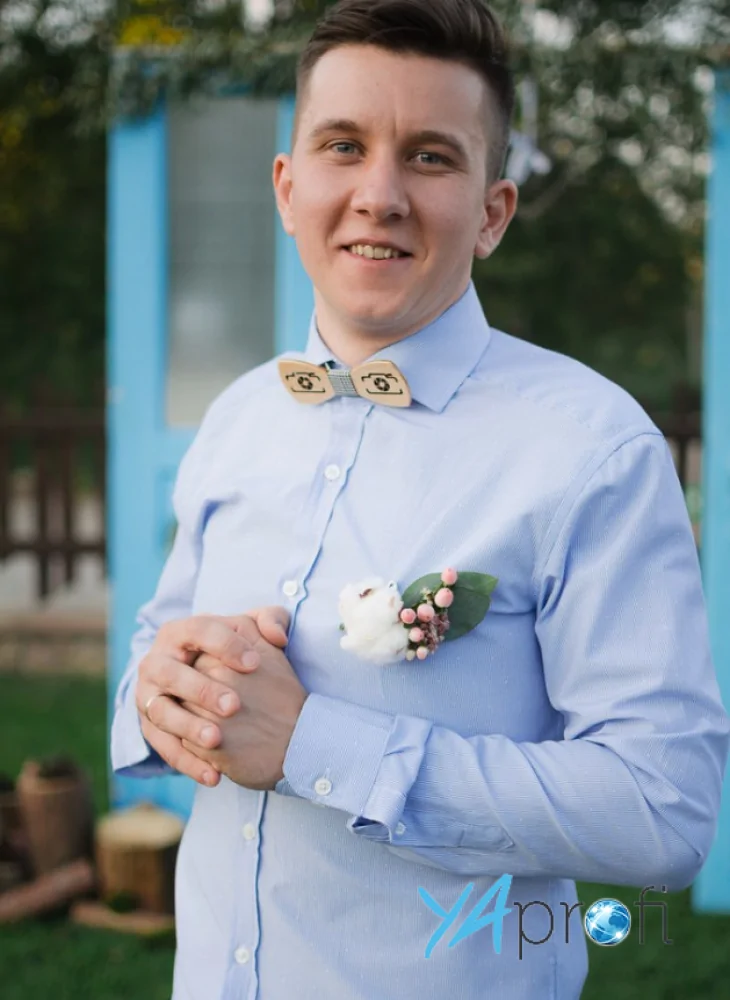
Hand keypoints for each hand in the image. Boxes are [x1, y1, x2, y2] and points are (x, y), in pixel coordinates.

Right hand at [135, 607, 290, 786]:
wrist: (205, 684)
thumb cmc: (233, 653)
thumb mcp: (253, 632)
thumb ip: (271, 620)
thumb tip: (277, 636)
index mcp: (179, 632)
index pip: (198, 630)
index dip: (226, 645)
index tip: (255, 664)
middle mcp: (156, 662)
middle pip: (170, 672)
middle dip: (201, 689)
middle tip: (233, 705)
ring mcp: (149, 697)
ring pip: (161, 713)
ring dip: (188, 728)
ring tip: (217, 740)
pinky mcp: (150, 729)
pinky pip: (165, 748)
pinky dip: (187, 763)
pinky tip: (214, 776)